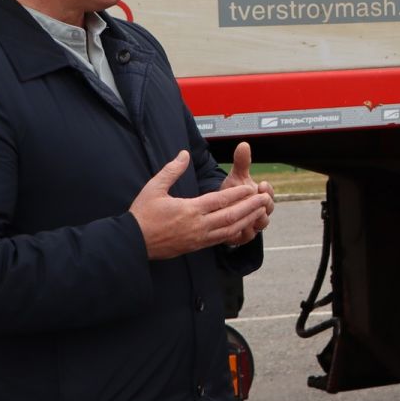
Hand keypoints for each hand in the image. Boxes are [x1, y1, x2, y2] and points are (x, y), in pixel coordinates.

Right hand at [129, 151, 267, 260]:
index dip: (238, 194)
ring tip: (261, 212)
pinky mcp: (196, 246)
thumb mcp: (154, 188)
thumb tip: (184, 154)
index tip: (251, 187)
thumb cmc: (141, 215)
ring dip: (247, 220)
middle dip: (250, 207)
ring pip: (229, 230)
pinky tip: (244, 227)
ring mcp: (198, 238)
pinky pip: (221, 239)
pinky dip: (235, 232)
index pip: (219, 200)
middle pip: (231, 216)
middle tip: (266, 199)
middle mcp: (197, 225)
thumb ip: (171, 170)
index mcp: (188, 209)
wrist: (132, 242)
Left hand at [219, 141, 275, 246]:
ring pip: (261, 224)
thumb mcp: (236, 177)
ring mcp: (254, 225)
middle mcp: (262, 212)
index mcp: (263, 197)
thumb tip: (243, 144)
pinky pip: (247, 236)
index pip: (270, 194)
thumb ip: (242, 162)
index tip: (261, 184)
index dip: (268, 190)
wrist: (222, 212)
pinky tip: (235, 226)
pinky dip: (243, 232)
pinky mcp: (244, 236)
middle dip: (264, 204)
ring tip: (247, 214)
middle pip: (269, 209)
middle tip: (257, 199)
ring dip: (255, 218)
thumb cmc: (233, 193)